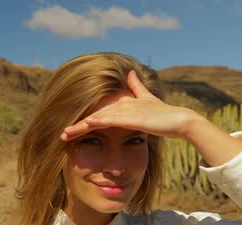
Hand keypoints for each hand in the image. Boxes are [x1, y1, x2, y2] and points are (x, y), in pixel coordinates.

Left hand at [60, 70, 201, 141]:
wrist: (180, 120)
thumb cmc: (163, 113)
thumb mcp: (147, 98)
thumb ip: (137, 87)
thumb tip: (131, 72)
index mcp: (122, 104)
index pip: (98, 114)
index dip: (83, 122)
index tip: (70, 131)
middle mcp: (122, 105)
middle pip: (94, 116)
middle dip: (77, 126)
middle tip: (62, 135)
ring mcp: (127, 110)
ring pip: (99, 118)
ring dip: (81, 126)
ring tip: (66, 133)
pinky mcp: (134, 117)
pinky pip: (112, 119)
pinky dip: (99, 121)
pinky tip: (87, 123)